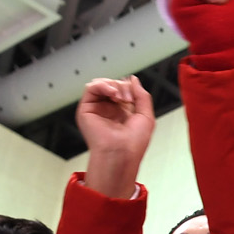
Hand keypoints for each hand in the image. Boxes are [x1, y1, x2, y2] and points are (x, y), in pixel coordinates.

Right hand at [75, 76, 154, 199]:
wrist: (122, 153)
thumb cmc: (134, 143)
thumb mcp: (146, 116)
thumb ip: (142, 95)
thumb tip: (133, 79)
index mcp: (123, 112)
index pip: (124, 89)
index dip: (130, 88)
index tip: (134, 97)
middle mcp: (109, 110)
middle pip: (113, 85)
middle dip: (123, 86)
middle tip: (128, 98)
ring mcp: (97, 109)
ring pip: (101, 84)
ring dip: (113, 85)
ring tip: (120, 97)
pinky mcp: (86, 109)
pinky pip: (91, 88)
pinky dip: (102, 85)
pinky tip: (112, 93)